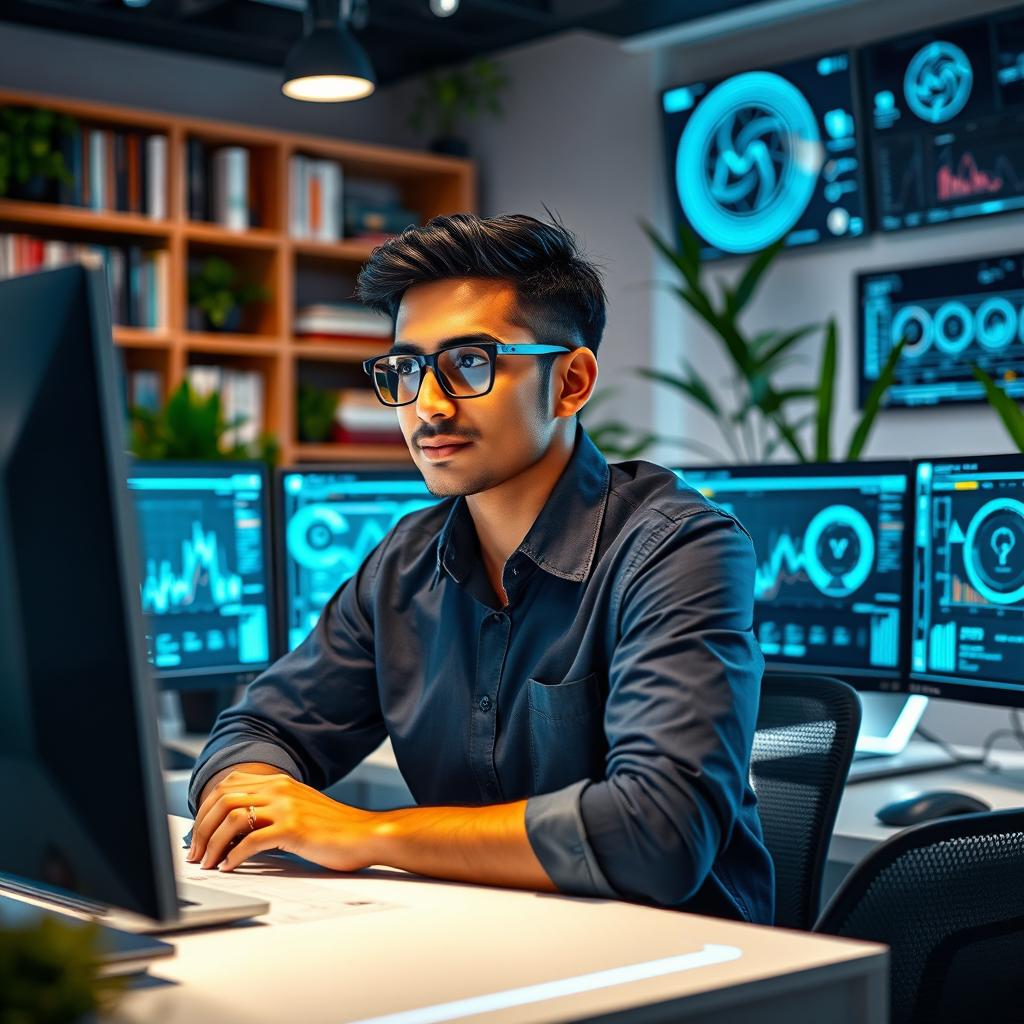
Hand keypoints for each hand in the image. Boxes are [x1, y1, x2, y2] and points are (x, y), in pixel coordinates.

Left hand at [187, 770, 378, 872]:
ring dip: (213, 844)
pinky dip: (234, 856)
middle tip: (196, 853)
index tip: (199, 834)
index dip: (205, 810)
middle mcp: (280, 788)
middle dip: (202, 829)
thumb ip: (272, 810)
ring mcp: (287, 807)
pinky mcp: (294, 829)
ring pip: (232, 818)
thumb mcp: (299, 809)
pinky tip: (230, 867)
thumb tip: (235, 830)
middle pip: (223, 800)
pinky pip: (252, 840)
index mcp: (280, 782)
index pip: (228, 785)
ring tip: (208, 863)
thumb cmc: (334, 829)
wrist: (366, 834)